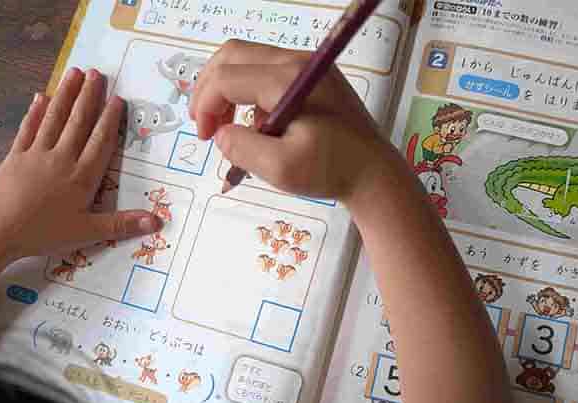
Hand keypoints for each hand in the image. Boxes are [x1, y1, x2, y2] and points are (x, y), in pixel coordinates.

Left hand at [0, 67, 165, 261]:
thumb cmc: (43, 234)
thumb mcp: (86, 233)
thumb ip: (120, 224)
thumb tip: (157, 221)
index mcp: (82, 177)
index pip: (101, 142)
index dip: (110, 120)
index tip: (117, 99)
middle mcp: (61, 159)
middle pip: (78, 122)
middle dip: (89, 96)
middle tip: (98, 73)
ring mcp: (36, 155)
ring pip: (55, 119)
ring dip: (66, 94)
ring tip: (75, 72)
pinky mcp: (15, 156)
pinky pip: (28, 129)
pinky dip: (35, 112)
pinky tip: (41, 97)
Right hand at [190, 41, 394, 202]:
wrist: (373, 172)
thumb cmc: (331, 170)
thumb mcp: (280, 168)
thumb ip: (242, 148)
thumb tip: (221, 134)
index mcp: (288, 80)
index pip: (226, 78)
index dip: (205, 107)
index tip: (205, 139)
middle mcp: (297, 61)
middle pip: (232, 55)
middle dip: (209, 90)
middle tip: (206, 126)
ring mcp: (306, 65)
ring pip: (247, 61)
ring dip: (227, 92)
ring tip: (230, 129)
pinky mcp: (311, 75)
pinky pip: (265, 71)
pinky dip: (248, 95)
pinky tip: (256, 127)